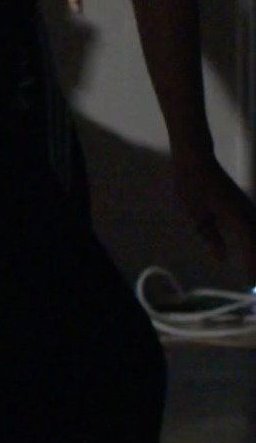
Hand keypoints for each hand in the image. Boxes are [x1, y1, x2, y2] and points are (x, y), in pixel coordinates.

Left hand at [172, 150, 255, 278]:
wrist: (196, 158)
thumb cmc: (192, 185)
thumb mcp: (196, 215)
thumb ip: (211, 237)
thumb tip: (222, 258)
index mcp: (239, 217)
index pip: (251, 248)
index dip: (253, 267)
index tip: (252, 284)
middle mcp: (249, 213)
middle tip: (254, 283)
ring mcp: (248, 208)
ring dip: (255, 252)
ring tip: (253, 270)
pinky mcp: (244, 206)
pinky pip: (254, 228)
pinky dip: (253, 242)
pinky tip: (251, 250)